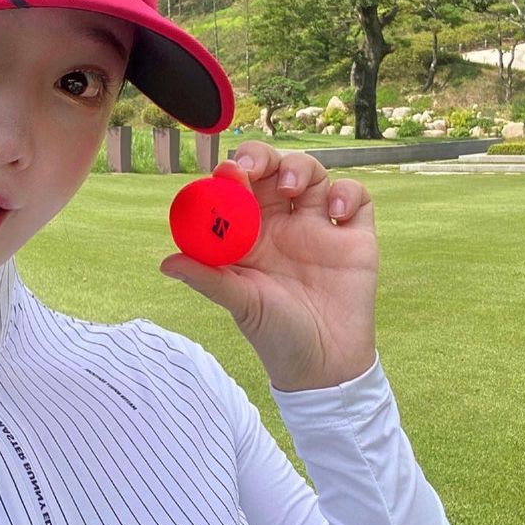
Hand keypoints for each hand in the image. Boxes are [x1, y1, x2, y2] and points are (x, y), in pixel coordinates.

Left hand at [159, 141, 378, 390]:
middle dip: (263, 157)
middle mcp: (284, 225)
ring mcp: (320, 229)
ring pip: (313, 174)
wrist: (324, 366)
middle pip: (274, 170)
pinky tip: (335, 217)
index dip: (232, 173)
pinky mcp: (355, 239)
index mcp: (250, 235)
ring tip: (291, 189)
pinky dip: (348, 194)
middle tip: (254, 166)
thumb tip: (166, 262)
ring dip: (301, 168)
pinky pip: (357, 198)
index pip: (238, 189)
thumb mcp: (240, 304)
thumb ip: (208, 279)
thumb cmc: (274, 335)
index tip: (226, 172)